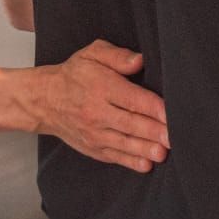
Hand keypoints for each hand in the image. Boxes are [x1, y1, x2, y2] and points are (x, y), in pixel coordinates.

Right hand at [35, 41, 169, 172]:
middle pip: (131, 123)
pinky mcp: (93, 147)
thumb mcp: (92, 54)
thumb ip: (117, 56)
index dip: (153, 107)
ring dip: (145, 149)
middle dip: (154, 131)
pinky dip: (130, 161)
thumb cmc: (74, 75)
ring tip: (163, 153)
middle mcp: (97, 112)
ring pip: (124, 143)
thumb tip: (139, 60)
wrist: (44, 101)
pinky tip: (146, 164)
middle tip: (174, 137)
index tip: (171, 114)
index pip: (132, 99)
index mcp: (101, 87)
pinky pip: (114, 156)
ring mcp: (94, 133)